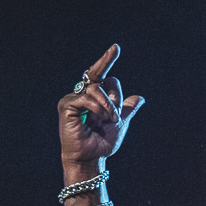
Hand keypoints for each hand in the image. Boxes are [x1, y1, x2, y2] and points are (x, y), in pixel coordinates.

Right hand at [57, 43, 143, 178]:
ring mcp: (73, 98)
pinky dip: (98, 109)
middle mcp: (83, 94)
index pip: (101, 75)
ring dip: (108, 106)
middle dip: (113, 97)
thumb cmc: (102, 143)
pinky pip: (87, 98)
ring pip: (96, 89)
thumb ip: (127, 110)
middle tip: (114, 116)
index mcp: (95, 96)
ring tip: (109, 120)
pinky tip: (98, 119)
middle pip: (101, 78)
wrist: (91, 158)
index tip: (116, 48)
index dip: (107, 61)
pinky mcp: (66, 105)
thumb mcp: (120, 124)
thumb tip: (140, 98)